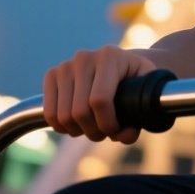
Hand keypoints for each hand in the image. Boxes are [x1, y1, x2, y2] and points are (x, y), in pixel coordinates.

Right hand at [43, 46, 158, 142]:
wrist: (120, 64)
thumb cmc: (135, 80)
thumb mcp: (145, 93)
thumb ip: (141, 115)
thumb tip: (125, 137)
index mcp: (109, 56)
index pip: (100, 100)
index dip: (107, 123)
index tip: (115, 130)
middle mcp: (84, 57)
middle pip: (80, 111)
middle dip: (93, 131)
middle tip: (104, 133)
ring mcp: (65, 66)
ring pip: (63, 115)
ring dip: (78, 131)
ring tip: (91, 129)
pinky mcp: (51, 75)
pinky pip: (49, 113)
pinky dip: (62, 127)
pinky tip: (76, 125)